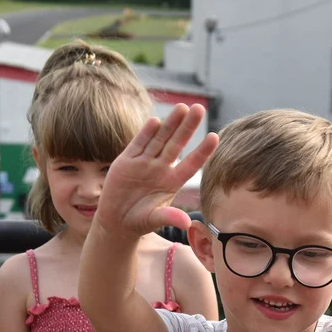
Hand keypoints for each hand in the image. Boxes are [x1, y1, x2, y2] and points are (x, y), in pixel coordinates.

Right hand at [97, 103, 218, 237]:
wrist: (116, 220)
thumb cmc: (140, 221)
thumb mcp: (155, 220)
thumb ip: (169, 217)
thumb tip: (186, 223)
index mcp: (172, 182)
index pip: (192, 163)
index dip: (202, 151)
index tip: (215, 136)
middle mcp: (161, 168)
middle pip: (177, 144)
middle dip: (187, 127)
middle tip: (199, 108)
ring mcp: (144, 162)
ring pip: (159, 139)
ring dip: (170, 124)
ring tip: (182, 107)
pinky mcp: (127, 160)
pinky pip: (139, 144)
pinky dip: (146, 133)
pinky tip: (155, 121)